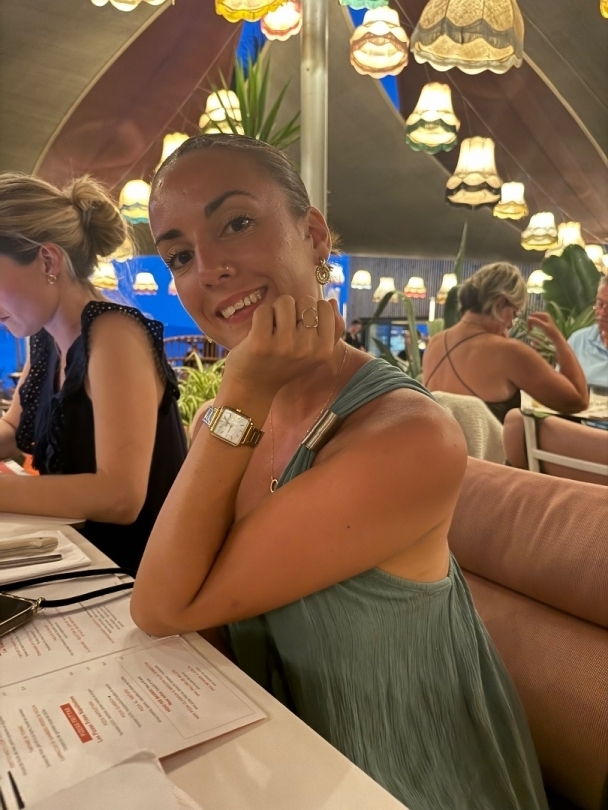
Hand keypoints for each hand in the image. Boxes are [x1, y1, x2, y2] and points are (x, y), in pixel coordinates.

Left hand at [223, 295, 343, 396]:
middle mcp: (308, 348)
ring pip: (285, 301)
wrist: (255, 386)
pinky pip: (264, 310)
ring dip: (276, 311)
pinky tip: (258, 332)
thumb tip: (332, 301)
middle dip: (294, 309)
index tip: (300, 326)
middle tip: (284, 328)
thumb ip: (331, 329)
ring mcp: (285, 345)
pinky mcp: (261, 342)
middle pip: (305, 301)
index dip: (310, 311)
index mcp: (324, 350)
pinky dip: (259, 316)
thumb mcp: (315, 352)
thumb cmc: (285, 364)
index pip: (324, 307)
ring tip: (272, 329)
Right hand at [526, 311, 561, 342]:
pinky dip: (532, 325)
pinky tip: (532, 330)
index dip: (529, 321)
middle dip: (529, 323)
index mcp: (544, 314)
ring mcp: (543, 318)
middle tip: (529, 330)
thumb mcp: (544, 327)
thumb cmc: (550, 332)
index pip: (532, 315)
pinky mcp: (542, 321)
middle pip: (532, 316)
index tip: (529, 329)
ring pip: (533, 319)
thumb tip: (528, 318)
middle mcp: (543, 314)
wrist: (556, 337)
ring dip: (530, 324)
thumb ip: (537, 322)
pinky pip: (534, 321)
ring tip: (530, 331)